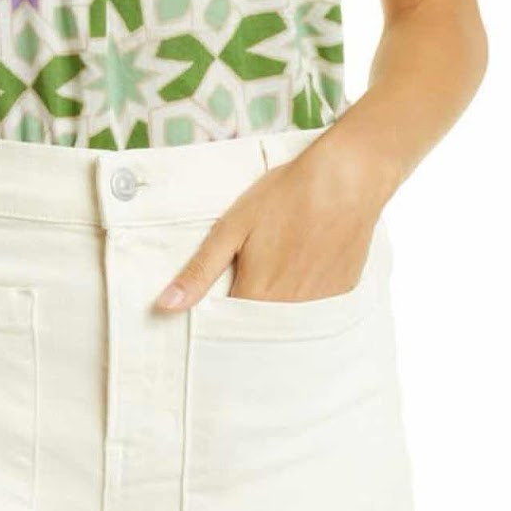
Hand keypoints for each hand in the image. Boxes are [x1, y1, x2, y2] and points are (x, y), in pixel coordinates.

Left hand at [153, 136, 385, 312]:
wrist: (345, 180)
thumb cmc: (286, 197)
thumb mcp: (231, 228)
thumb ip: (199, 271)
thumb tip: (165, 306)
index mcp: (256, 296)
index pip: (227, 330)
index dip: (216, 320)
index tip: (212, 309)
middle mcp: (288, 311)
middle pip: (258, 331)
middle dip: (245, 321)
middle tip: (245, 287)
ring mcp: (319, 306)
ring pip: (286, 325)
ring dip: (275, 313)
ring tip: (276, 274)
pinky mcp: (341, 296)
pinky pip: (315, 314)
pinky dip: (304, 304)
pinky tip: (303, 272)